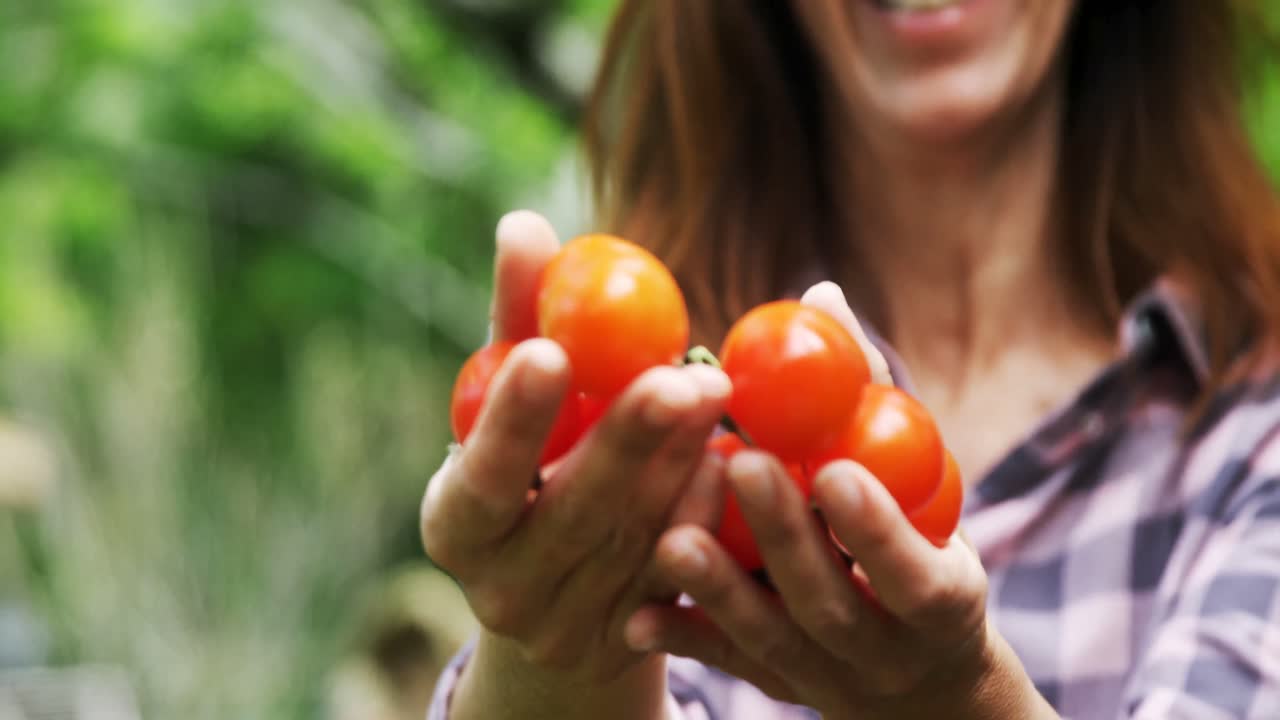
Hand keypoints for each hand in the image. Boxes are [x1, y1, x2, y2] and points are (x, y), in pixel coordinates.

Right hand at [420, 211, 729, 684]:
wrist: (549, 588)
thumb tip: (523, 223)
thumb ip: (518, 322)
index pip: (482, 479)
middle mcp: (507, 587)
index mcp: (458, 525)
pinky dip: (709, 512)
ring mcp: (572, 623)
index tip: (551, 353)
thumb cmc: (522, 463)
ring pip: (639, 539)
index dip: (512, 421)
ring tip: (716, 394)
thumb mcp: (509, 401)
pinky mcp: (632, 635)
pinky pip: (683, 573)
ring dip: (684, 463)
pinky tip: (738, 458)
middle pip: (576, 514)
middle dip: (631, 439)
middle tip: (685, 375)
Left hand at [623, 284, 1047, 718]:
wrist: (921, 678)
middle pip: (828, 603)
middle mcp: (883, 651)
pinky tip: (635, 617)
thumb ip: (872, 399)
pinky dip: (684, 639)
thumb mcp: (925, 491)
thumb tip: (818, 294)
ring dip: (721, 590)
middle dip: (784, 539)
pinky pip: (726, 665)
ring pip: (769, 640)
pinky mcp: (775, 684)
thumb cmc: (922, 547)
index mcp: (939, 599)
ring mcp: (825, 677)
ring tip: (674, 539)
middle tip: (741, 466)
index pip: (913, 573)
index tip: (833, 471)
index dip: (875, 529)